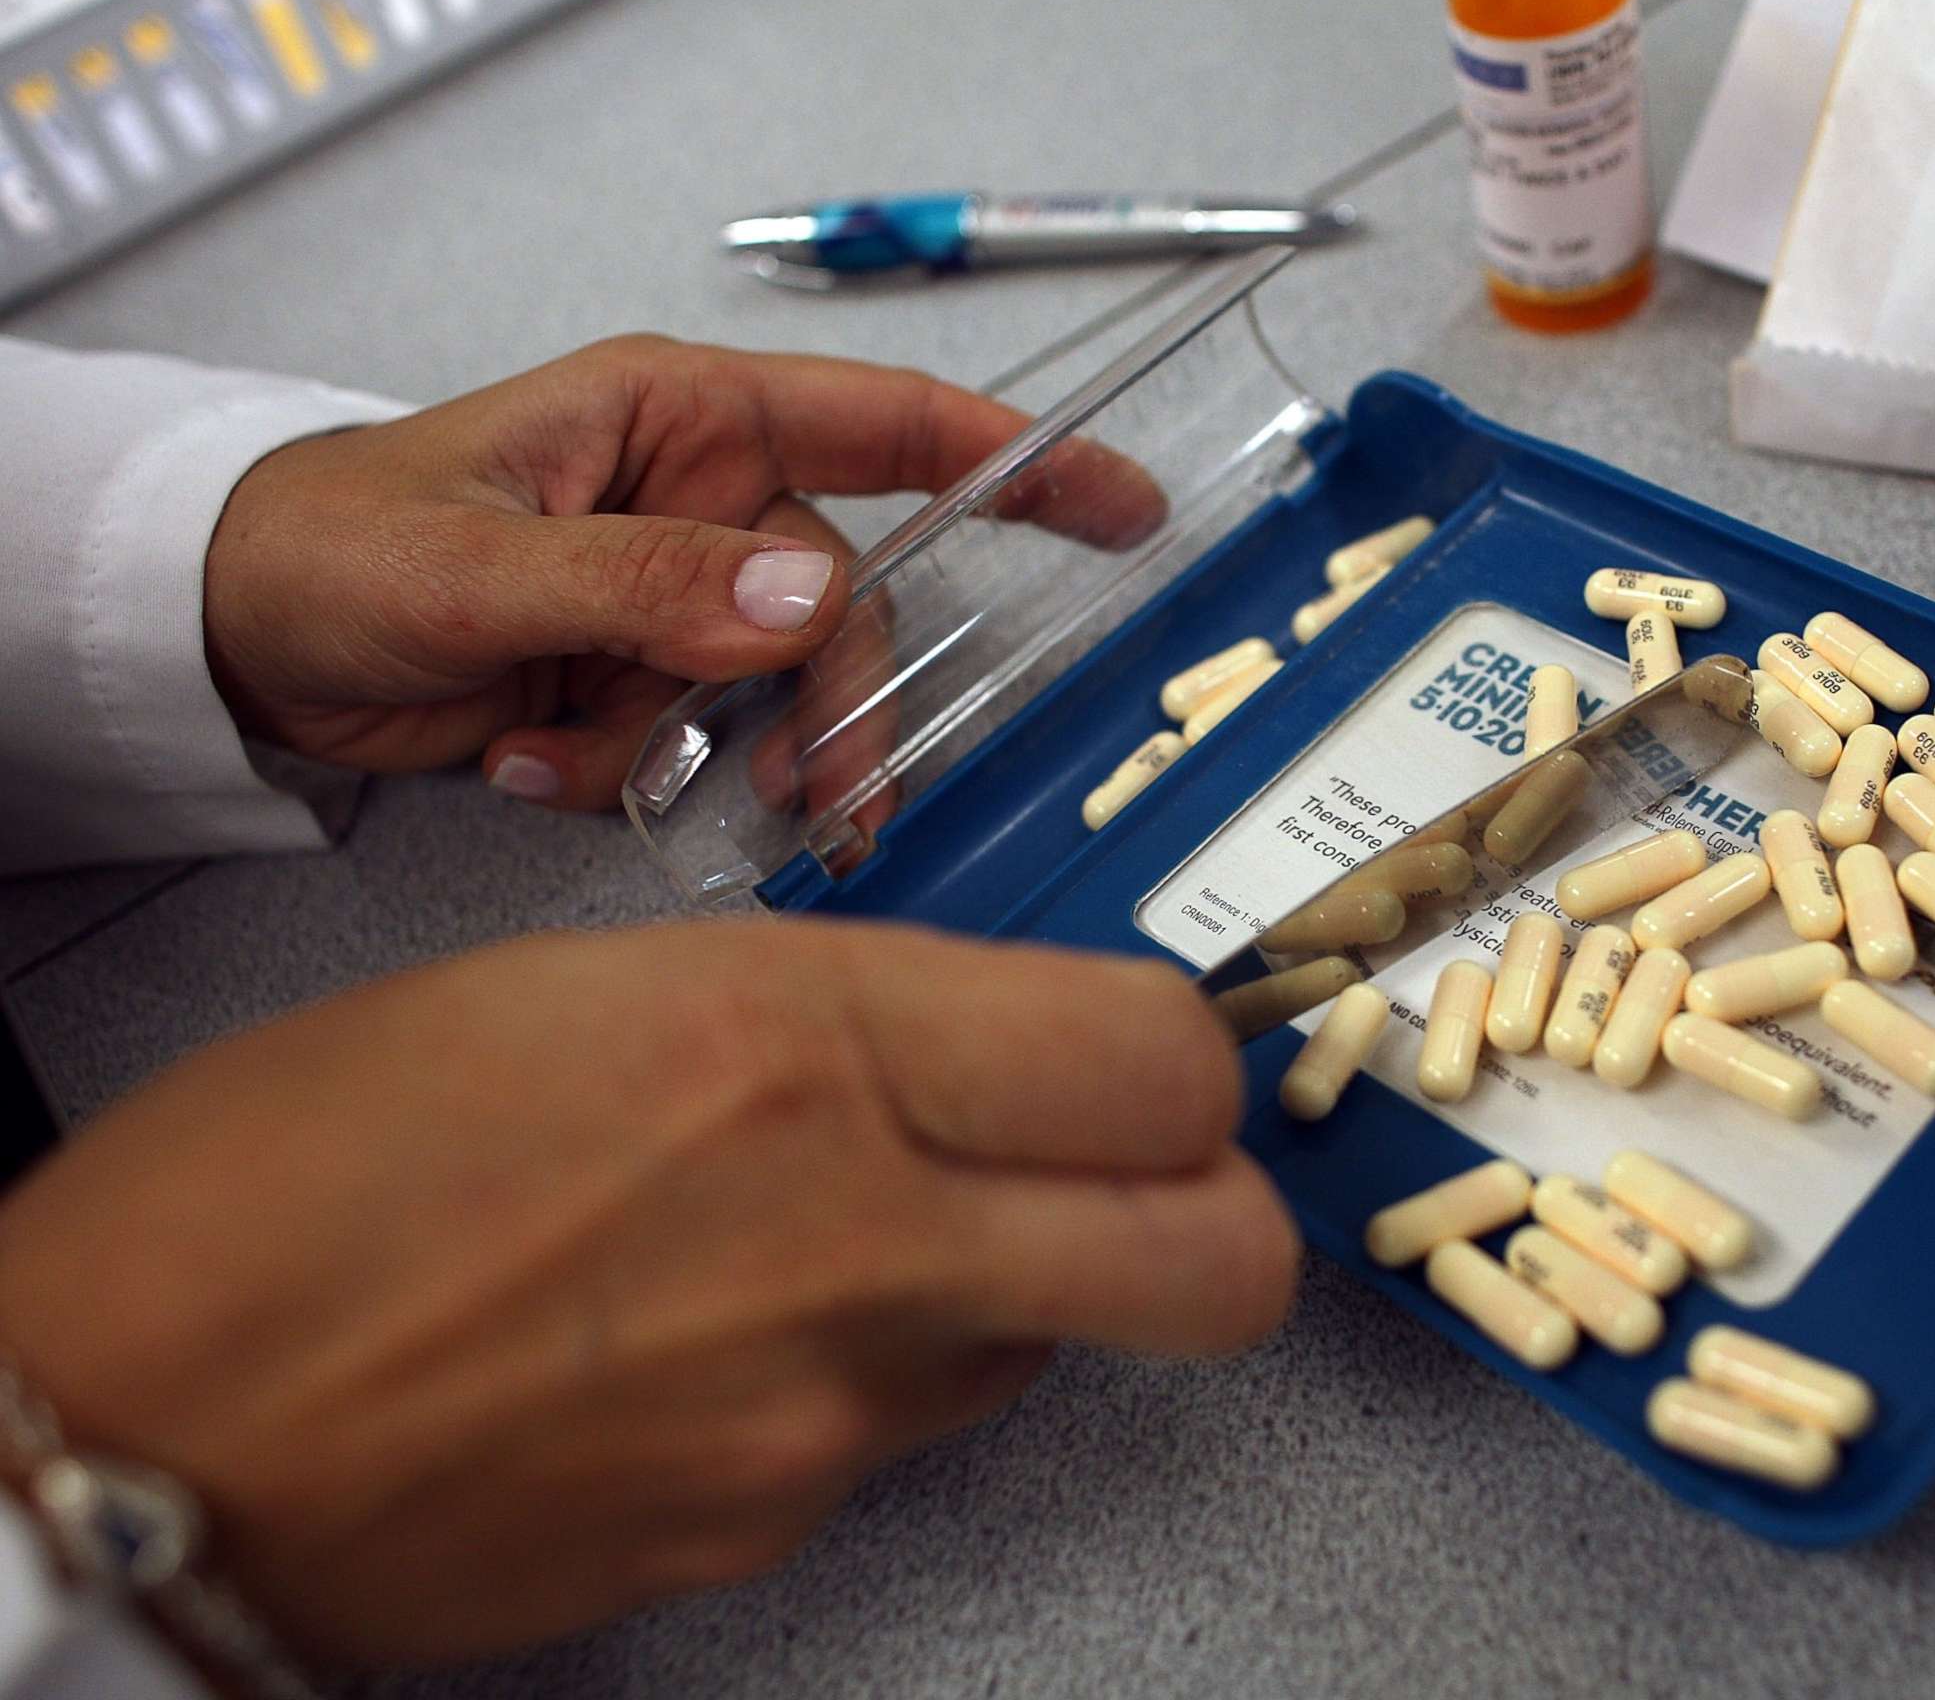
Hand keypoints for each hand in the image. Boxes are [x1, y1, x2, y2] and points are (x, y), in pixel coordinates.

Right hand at [0, 919, 1289, 1667]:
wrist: (133, 1436)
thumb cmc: (289, 1180)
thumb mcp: (584, 984)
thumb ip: (822, 1008)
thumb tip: (969, 1047)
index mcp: (798, 1048)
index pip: (1158, 1057)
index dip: (1175, 1051)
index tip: (1128, 1042)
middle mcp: (851, 1239)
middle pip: (1220, 1258)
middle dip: (1206, 1205)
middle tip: (1119, 1159)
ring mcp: (821, 1416)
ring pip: (1058, 1347)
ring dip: (1011, 1282)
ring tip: (837, 1228)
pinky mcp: (764, 1532)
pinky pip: (900, 1434)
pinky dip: (865, 1374)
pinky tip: (722, 1329)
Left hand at [204, 335, 1162, 810]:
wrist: (228, 640)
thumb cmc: (326, 542)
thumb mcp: (477, 560)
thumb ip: (641, 582)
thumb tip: (806, 604)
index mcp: (683, 422)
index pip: (890, 425)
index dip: (1018, 459)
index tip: (1120, 507)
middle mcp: (700, 505)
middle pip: (845, 615)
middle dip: (830, 712)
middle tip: (823, 802)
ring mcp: (673, 601)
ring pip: (778, 700)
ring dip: (712, 759)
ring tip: (616, 779)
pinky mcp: (638, 686)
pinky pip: (700, 751)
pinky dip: (628, 781)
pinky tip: (529, 764)